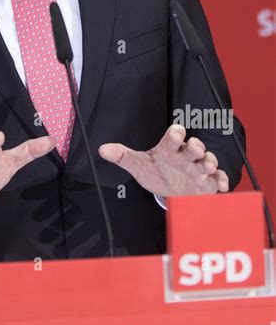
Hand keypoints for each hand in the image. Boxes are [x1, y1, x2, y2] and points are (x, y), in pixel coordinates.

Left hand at [98, 124, 228, 196]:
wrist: (171, 190)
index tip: (177, 134)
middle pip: (194, 146)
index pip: (173, 136)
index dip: (176, 134)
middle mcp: (185, 156)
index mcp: (169, 149)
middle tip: (196, 150)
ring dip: (209, 162)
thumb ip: (123, 156)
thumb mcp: (139, 165)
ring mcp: (198, 168)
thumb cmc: (156, 172)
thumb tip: (103, 150)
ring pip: (208, 161)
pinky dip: (222, 181)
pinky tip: (221, 185)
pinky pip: (218, 179)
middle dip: (196, 147)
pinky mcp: (208, 182)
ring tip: (207, 167)